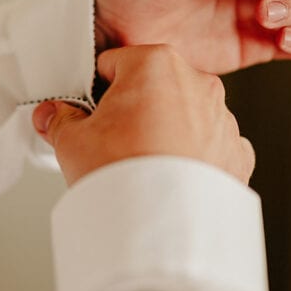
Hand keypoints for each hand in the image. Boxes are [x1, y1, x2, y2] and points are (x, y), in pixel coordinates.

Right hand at [31, 45, 254, 185]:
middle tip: (112, 143)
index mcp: (156, 63)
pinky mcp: (236, 153)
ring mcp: (222, 119)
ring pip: (184, 116)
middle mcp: (197, 83)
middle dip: (134, 110)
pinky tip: (171, 180)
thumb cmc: (124, 174)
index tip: (89, 114)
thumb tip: (54, 116)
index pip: (114, 64)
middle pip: (153, 87)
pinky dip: (193, 159)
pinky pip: (209, 147)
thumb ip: (61, 120)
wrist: (163, 226)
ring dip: (166, 132)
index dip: (96, 91)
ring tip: (142, 165)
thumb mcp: (72, 141)